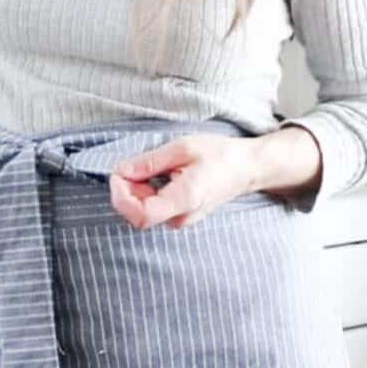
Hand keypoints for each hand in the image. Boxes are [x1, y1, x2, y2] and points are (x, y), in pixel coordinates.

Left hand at [109, 126, 321, 229]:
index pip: (141, 215)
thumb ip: (150, 162)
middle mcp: (182, 216)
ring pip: (143, 213)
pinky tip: (156, 177)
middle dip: (126, 190)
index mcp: (186, 198)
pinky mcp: (179, 217)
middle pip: (137, 215)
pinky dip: (145, 194)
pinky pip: (152, 210)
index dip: (122, 196)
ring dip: (135, 191)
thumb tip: (121, 171)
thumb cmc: (220, 155)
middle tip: (133, 165)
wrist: (246, 168)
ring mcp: (181, 220)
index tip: (120, 174)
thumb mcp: (183, 147)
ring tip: (149, 167)